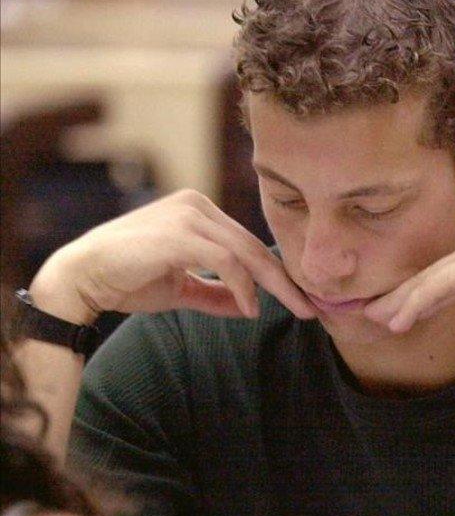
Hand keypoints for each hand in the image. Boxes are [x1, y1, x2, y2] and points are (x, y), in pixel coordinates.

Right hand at [29, 189, 315, 323]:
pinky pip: (226, 261)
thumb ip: (215, 292)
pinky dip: (243, 286)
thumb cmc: (127, 280)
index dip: (277, 273)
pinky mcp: (179, 233)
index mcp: (199, 212)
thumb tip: (250, 307)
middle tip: (311, 307)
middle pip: (254, 246)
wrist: (82, 278)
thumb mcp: (181, 287)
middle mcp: (197, 206)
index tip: (301, 299)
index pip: (248, 243)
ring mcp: (188, 216)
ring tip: (291, 309)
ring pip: (246, 253)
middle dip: (286, 280)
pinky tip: (249, 307)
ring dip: (272, 285)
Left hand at [363, 220, 454, 339]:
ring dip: (401, 299)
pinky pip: (435, 287)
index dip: (434, 285)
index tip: (411, 305)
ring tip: (375, 318)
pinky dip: (412, 305)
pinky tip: (395, 323)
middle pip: (441, 265)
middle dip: (409, 289)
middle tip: (380, 308)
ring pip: (432, 276)